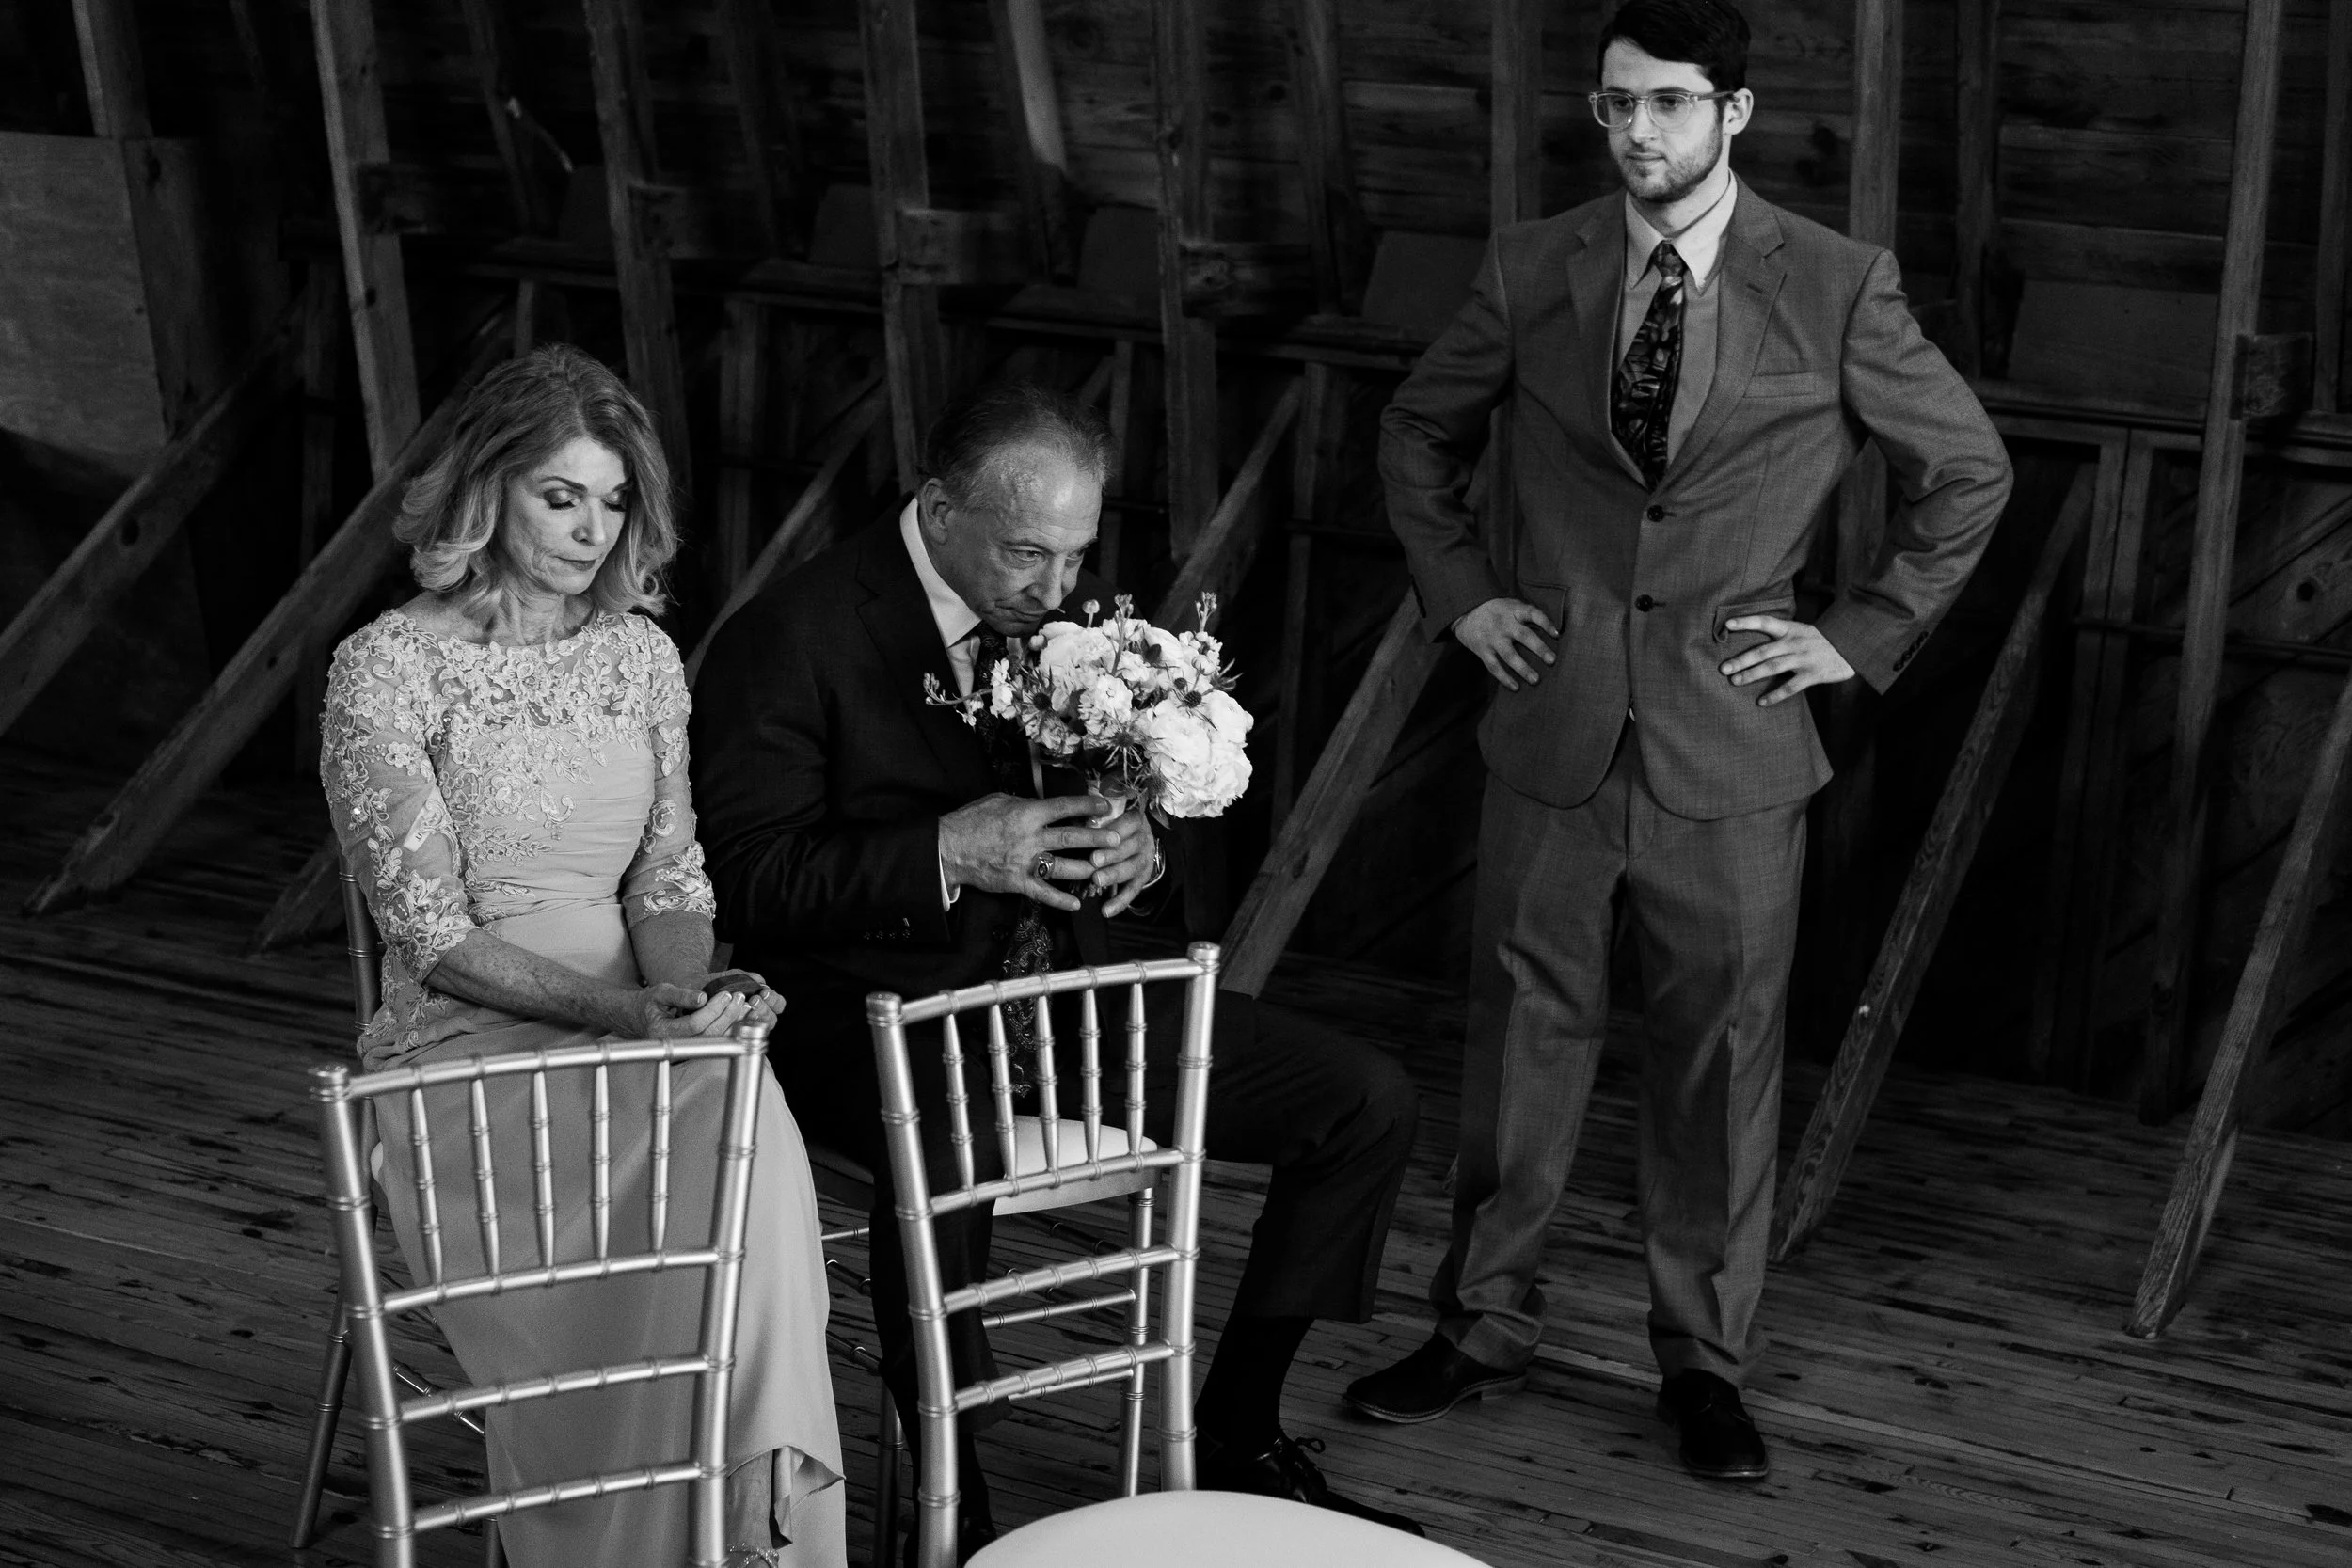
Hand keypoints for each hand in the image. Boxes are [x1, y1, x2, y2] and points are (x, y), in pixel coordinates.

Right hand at [608, 982, 750, 1040]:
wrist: (637, 1017)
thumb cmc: (649, 1003)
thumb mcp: (661, 992)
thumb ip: (680, 995)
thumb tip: (702, 998)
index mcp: (661, 1031)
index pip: (694, 1024)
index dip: (713, 1009)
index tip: (726, 994)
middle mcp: (672, 1045)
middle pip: (707, 1035)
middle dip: (727, 1015)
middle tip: (739, 998)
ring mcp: (681, 1051)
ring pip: (712, 1040)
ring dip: (730, 1023)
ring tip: (741, 1005)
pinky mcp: (690, 1051)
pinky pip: (711, 1041)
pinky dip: (726, 1028)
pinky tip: (735, 1016)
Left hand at [688, 968, 784, 1029]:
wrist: (691, 989)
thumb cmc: (712, 984)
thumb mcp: (730, 977)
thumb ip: (746, 978)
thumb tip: (760, 981)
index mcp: (761, 1001)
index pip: (778, 1004)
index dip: (774, 1000)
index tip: (763, 993)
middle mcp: (756, 1015)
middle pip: (772, 1018)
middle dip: (765, 1008)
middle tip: (754, 1000)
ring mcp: (744, 1025)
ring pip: (760, 1028)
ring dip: (756, 1017)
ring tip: (747, 1007)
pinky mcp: (731, 1033)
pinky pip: (742, 1035)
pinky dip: (742, 1027)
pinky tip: (737, 1021)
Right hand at [938, 793, 1125, 912]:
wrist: (949, 848)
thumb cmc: (973, 820)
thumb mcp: (999, 800)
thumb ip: (1025, 803)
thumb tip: (1045, 803)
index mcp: (1026, 814)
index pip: (1064, 808)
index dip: (1087, 806)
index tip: (1105, 806)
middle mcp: (1030, 838)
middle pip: (1070, 838)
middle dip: (1097, 839)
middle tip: (1118, 839)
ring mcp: (1025, 863)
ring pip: (1063, 867)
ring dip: (1086, 869)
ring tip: (1103, 869)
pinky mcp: (1017, 882)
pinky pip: (1044, 893)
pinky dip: (1061, 900)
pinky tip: (1077, 904)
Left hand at [1082, 798, 1158, 918]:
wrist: (1135, 835)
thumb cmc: (1111, 823)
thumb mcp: (1105, 816)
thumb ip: (1094, 820)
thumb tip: (1077, 825)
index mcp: (1136, 819)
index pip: (1128, 823)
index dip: (1115, 831)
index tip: (1101, 833)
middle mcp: (1145, 838)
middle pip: (1131, 847)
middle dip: (1111, 854)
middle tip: (1094, 860)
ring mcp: (1146, 859)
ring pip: (1133, 868)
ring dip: (1114, 875)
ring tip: (1096, 881)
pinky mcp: (1143, 876)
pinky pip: (1133, 890)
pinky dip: (1120, 902)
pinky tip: (1106, 911)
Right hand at [1454, 597, 1557, 691]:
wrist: (1467, 610)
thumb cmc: (1498, 610)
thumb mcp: (1512, 605)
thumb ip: (1527, 615)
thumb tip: (1554, 632)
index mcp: (1514, 610)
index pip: (1533, 614)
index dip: (1546, 623)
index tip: (1557, 635)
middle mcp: (1504, 624)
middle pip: (1524, 636)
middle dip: (1539, 648)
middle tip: (1552, 660)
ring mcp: (1492, 638)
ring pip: (1509, 655)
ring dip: (1523, 668)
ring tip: (1536, 680)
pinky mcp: (1482, 650)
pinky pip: (1494, 667)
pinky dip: (1504, 678)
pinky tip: (1516, 687)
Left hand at [1717, 616, 1855, 706]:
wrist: (1854, 646)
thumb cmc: (1824, 640)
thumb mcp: (1804, 631)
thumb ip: (1784, 635)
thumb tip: (1758, 643)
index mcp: (1791, 629)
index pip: (1765, 621)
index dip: (1746, 622)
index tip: (1727, 624)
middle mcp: (1794, 643)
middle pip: (1763, 651)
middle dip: (1741, 659)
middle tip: (1723, 668)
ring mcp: (1803, 659)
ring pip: (1773, 667)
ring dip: (1752, 675)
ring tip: (1735, 681)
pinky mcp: (1812, 674)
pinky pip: (1790, 687)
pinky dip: (1775, 695)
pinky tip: (1761, 702)